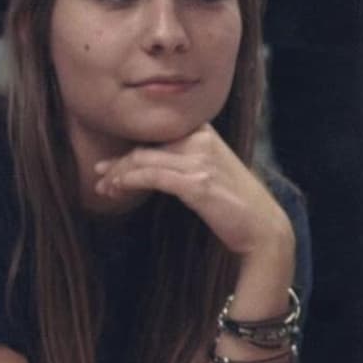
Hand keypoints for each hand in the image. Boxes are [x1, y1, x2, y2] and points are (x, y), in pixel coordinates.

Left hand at [92, 123, 293, 258]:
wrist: (263, 228)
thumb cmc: (237, 205)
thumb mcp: (214, 171)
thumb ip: (188, 159)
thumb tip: (154, 163)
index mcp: (205, 133)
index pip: (156, 135)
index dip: (129, 148)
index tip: (110, 163)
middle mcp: (202, 141)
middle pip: (146, 146)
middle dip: (117, 163)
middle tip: (99, 176)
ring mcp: (200, 161)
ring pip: (143, 159)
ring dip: (117, 174)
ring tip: (103, 189)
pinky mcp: (197, 183)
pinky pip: (152, 175)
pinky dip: (129, 181)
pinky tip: (117, 189)